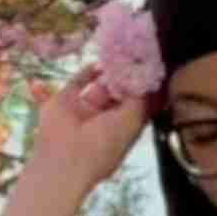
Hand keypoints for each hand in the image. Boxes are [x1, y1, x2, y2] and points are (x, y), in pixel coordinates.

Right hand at [30, 64, 148, 190]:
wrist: (66, 157)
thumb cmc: (105, 144)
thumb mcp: (132, 120)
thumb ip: (140, 98)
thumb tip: (144, 78)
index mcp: (123, 129)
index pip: (137, 106)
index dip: (143, 89)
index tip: (151, 70)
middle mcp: (104, 120)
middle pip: (119, 94)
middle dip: (127, 79)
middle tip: (136, 59)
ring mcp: (84, 110)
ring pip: (100, 86)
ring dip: (109, 74)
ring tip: (120, 57)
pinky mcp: (65, 100)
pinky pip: (79, 81)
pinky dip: (89, 71)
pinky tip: (100, 63)